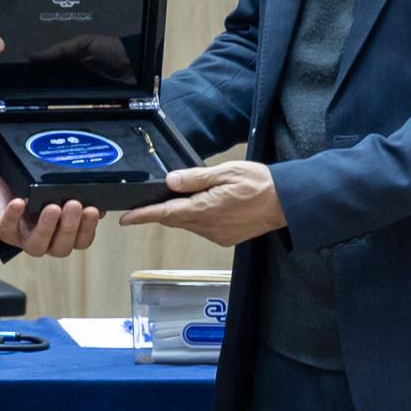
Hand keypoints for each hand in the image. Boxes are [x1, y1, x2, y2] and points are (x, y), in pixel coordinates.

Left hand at [0, 174, 99, 257]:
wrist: (6, 183)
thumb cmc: (35, 190)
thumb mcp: (59, 191)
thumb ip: (79, 197)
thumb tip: (100, 204)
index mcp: (62, 235)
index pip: (81, 241)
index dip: (88, 229)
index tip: (93, 210)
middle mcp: (46, 241)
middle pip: (61, 248)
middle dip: (69, 227)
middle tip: (74, 205)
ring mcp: (24, 238)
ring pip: (37, 246)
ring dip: (46, 227)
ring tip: (52, 208)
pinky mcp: (3, 229)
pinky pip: (7, 227)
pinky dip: (14, 215)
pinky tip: (20, 203)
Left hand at [120, 161, 284, 246]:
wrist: (286, 203)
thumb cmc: (259, 183)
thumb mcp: (225, 172)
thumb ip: (195, 178)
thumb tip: (170, 182)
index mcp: (204, 210)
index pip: (165, 214)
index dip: (142, 216)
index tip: (124, 219)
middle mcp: (207, 227)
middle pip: (174, 220)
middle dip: (161, 211)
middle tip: (150, 200)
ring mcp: (216, 235)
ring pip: (189, 224)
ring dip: (182, 212)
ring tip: (188, 195)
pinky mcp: (225, 238)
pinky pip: (203, 228)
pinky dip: (198, 218)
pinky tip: (208, 205)